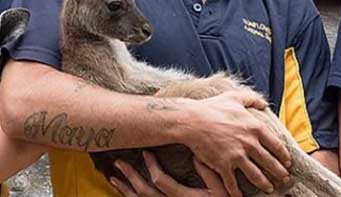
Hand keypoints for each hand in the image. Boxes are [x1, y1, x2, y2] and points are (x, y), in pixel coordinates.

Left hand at [110, 151, 226, 195]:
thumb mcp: (221, 189)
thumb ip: (209, 173)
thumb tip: (197, 154)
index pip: (160, 181)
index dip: (151, 166)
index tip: (146, 152)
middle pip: (144, 192)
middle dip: (130, 176)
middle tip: (120, 162)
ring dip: (126, 189)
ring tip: (115, 177)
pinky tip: (125, 191)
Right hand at [182, 89, 291, 196]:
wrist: (192, 120)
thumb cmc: (213, 107)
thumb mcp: (235, 97)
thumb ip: (252, 99)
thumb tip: (264, 104)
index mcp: (255, 127)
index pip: (276, 144)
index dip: (283, 155)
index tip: (288, 162)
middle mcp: (249, 142)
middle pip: (269, 162)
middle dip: (279, 172)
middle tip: (285, 179)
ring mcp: (237, 155)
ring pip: (255, 175)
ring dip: (264, 184)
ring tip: (270, 189)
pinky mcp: (223, 165)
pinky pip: (233, 183)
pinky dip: (237, 192)